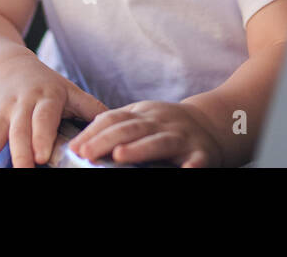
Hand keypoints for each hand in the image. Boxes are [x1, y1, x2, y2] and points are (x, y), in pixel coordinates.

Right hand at [0, 53, 108, 167]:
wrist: (3, 65)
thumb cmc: (43, 82)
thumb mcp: (68, 88)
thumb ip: (90, 106)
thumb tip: (117, 122)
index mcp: (44, 97)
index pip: (43, 116)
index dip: (41, 134)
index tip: (41, 155)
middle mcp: (18, 105)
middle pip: (16, 129)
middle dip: (18, 151)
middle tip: (23, 170)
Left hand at [67, 100, 224, 167]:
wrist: (212, 122)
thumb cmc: (167, 125)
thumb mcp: (143, 118)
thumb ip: (118, 125)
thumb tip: (82, 141)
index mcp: (144, 114)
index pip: (113, 119)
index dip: (93, 132)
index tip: (74, 146)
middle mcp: (161, 123)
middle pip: (131, 128)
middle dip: (107, 140)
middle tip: (86, 153)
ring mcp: (182, 137)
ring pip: (159, 141)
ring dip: (140, 149)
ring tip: (120, 156)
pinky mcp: (202, 153)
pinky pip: (196, 160)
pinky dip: (189, 166)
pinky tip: (183, 171)